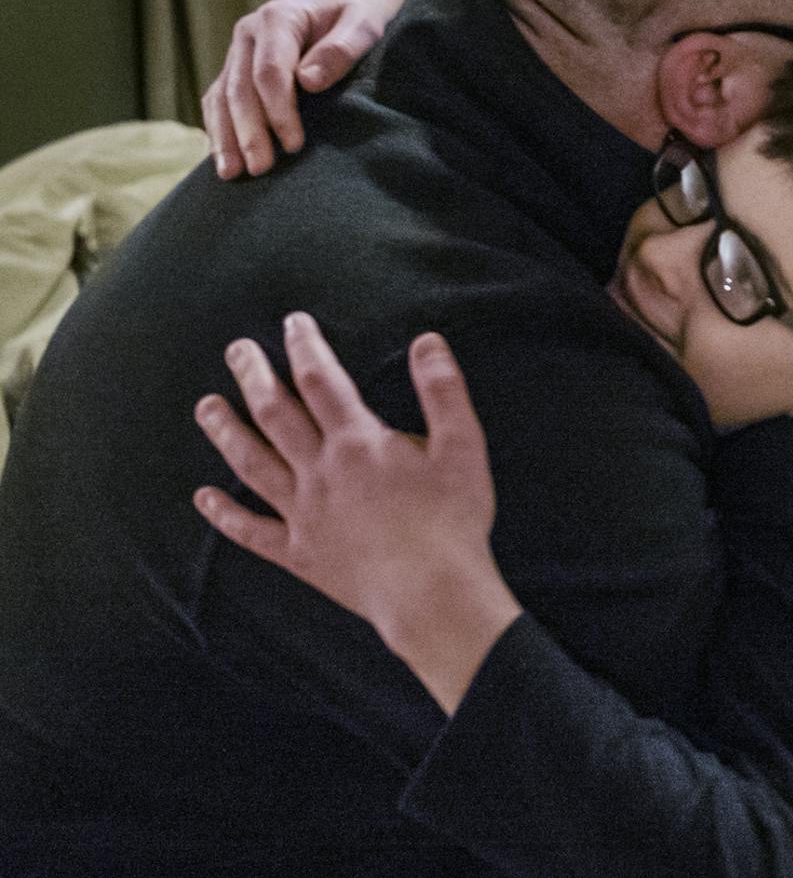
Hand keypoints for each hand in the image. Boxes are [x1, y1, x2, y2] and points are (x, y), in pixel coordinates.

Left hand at [192, 312, 520, 711]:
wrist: (430, 593)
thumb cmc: (453, 521)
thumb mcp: (463, 447)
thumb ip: (444, 391)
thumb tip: (428, 342)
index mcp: (358, 442)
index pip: (323, 380)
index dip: (306, 347)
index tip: (293, 323)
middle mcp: (321, 471)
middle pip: (276, 414)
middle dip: (253, 376)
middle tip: (236, 349)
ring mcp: (304, 514)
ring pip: (253, 465)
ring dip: (226, 432)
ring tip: (205, 406)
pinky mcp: (301, 554)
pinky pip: (252, 531)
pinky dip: (225, 515)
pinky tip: (204, 499)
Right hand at [202, 0, 424, 178]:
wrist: (355, 3)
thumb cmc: (364, 16)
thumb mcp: (365, 25)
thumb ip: (341, 49)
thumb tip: (308, 82)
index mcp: (278, 18)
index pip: (269, 72)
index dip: (279, 111)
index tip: (294, 145)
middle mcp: (249, 33)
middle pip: (240, 89)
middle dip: (249, 132)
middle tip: (261, 170)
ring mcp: (240, 51)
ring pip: (222, 96)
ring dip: (225, 137)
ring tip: (231, 174)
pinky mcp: (238, 68)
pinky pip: (219, 99)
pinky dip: (219, 128)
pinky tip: (222, 158)